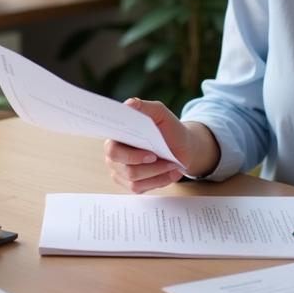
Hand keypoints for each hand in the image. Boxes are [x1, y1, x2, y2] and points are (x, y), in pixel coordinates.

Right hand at [104, 99, 219, 193]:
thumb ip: (144, 107)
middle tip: (161, 157)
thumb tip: (128, 104)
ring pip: (134, 179)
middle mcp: (114, 155)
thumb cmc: (168, 129)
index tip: (150, 154)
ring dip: (157, 172)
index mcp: (116, 136)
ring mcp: (120, 171)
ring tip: (172, 164)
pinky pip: (140, 188)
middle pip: (124, 168)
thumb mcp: (160, 113)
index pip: (111, 148)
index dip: (127, 154)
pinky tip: (170, 172)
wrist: (182, 147)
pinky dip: (159, 180)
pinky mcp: (130, 184)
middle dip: (147, 165)